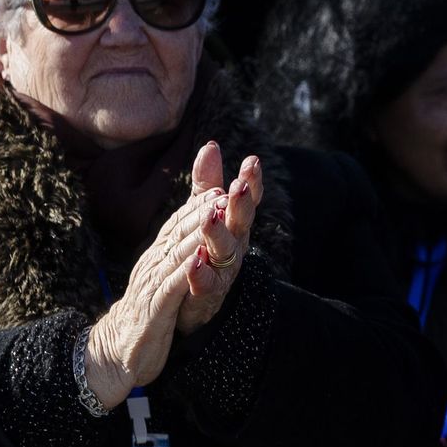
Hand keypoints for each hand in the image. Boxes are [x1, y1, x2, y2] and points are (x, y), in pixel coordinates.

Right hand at [84, 187, 226, 407]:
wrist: (117, 350)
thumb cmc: (147, 309)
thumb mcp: (162, 277)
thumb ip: (176, 252)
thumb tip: (193, 229)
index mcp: (158, 255)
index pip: (178, 223)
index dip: (198, 204)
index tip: (220, 186)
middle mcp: (153, 263)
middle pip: (179, 231)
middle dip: (202, 210)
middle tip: (224, 191)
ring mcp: (153, 283)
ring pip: (178, 252)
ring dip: (198, 232)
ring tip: (217, 215)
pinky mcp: (154, 307)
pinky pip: (172, 285)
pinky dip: (187, 271)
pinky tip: (200, 258)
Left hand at [178, 142, 263, 335]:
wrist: (195, 302)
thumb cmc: (205, 249)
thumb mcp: (206, 212)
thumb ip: (208, 182)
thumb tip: (211, 145)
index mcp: (235, 223)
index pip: (247, 199)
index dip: (252, 182)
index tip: (251, 161)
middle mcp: (235, 244)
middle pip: (241, 222)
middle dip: (241, 204)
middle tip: (239, 186)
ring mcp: (223, 270)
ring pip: (225, 250)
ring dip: (218, 233)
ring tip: (210, 216)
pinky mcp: (207, 293)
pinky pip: (206, 283)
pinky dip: (201, 273)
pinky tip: (195, 261)